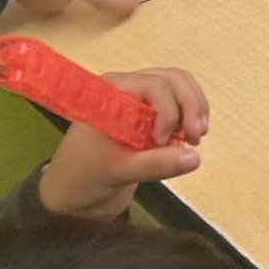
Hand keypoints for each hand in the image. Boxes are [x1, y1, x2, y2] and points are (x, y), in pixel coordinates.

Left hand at [38, 67, 207, 220]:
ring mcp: (137, 100)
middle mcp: (126, 88)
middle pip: (170, 78)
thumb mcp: (118, 172)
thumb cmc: (85, 175)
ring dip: (193, 106)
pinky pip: (175, 101)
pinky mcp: (147, 115)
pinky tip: (188, 139)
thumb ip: (155, 164)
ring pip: (177, 85)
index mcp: (111, 92)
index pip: (153, 84)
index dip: (168, 110)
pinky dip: (189, 114)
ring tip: (195, 137)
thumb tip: (195, 157)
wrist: (72, 190)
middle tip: (196, 137)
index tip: (163, 143)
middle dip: (190, 104)